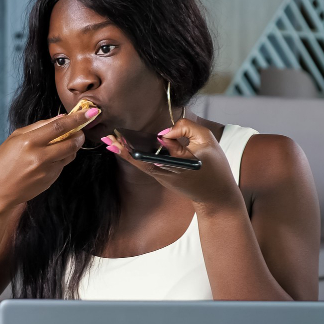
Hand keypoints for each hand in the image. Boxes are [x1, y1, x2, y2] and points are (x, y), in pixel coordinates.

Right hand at [0, 107, 99, 211]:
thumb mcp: (16, 138)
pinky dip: (61, 158)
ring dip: (72, 146)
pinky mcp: (50, 180)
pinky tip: (50, 158)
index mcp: (29, 141)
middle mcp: (40, 156)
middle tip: (81, 130)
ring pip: (70, 154)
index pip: (59, 126)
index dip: (77, 119)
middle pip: (71, 142)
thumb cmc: (4, 162)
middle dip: (80, 134)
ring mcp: (47, 170)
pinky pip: (62, 165)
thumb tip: (61, 118)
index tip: (91, 112)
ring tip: (64, 142)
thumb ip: (39, 126)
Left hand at [101, 118, 243, 209]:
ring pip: (140, 164)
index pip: (157, 154)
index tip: (131, 141)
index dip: (145, 147)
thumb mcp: (207, 140)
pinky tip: (122, 148)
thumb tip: (163, 132)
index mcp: (181, 164)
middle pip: (141, 161)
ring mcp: (163, 177)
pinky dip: (133, 156)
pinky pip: (144, 165)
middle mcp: (167, 173)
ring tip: (110, 141)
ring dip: (125, 152)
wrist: (215, 195)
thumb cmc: (215, 166)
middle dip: (125, 150)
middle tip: (108, 139)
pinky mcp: (161, 177)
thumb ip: (187, 128)